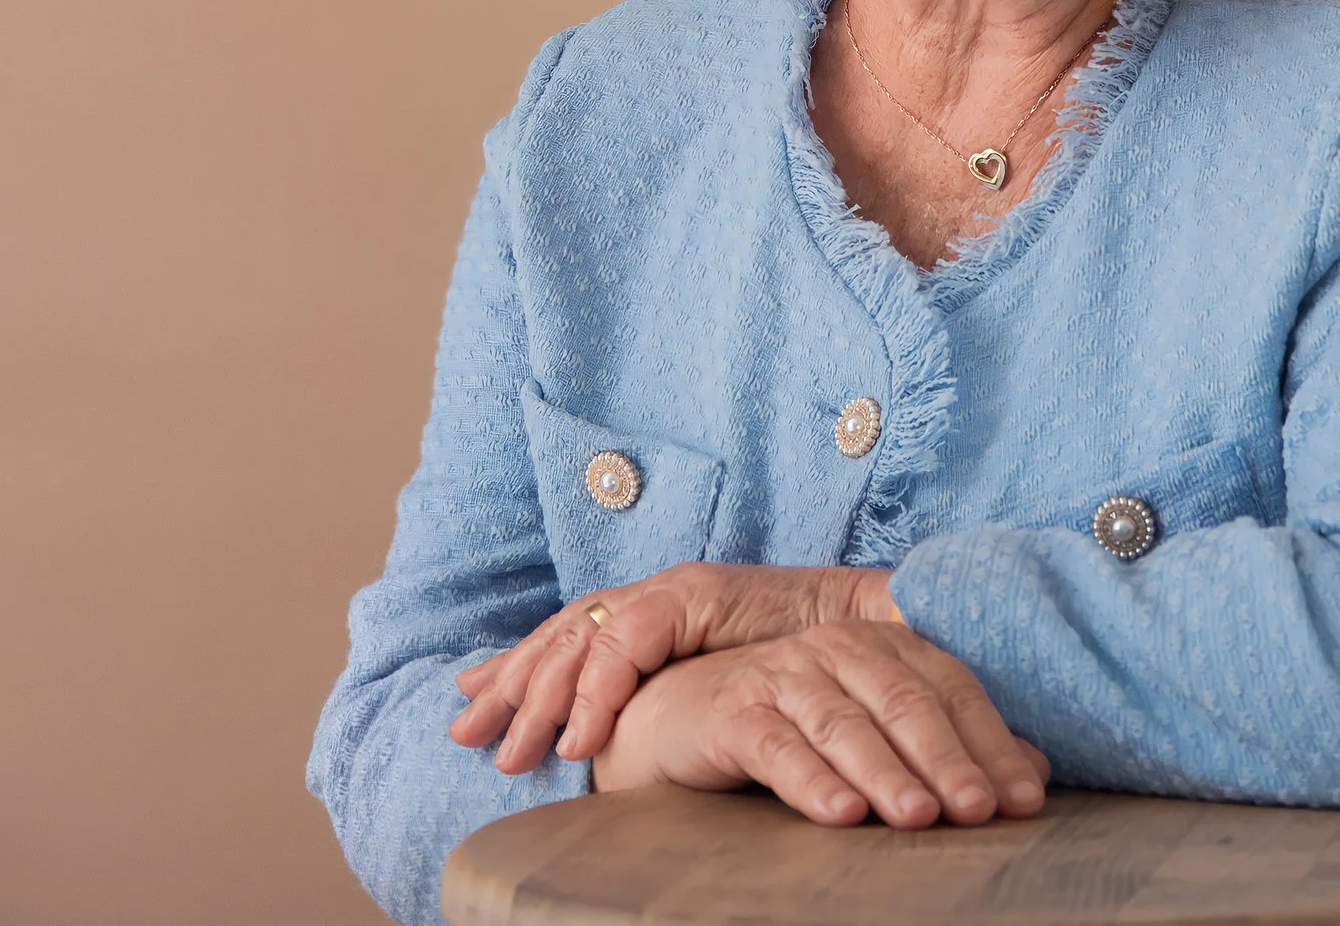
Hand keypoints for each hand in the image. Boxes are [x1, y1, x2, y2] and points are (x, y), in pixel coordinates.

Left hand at [450, 563, 895, 772]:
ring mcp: (676, 587)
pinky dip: (600, 689)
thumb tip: (620, 743)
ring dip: (543, 693)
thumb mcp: (721, 683)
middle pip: (564, 633)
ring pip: (585, 634)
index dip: (520, 672)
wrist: (873, 620)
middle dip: (511, 683)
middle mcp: (658, 591)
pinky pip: (632, 639)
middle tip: (465, 734)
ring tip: (518, 752)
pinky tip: (582, 736)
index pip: (572, 637)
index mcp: (658, 610)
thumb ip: (673, 697)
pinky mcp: (700, 593)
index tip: (471, 711)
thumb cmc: (806, 659)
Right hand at [593, 620, 1050, 827]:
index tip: (1023, 799)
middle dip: (947, 759)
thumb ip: (947, 744)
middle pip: (905, 701)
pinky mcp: (732, 711)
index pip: (950, 687)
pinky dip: (810, 780)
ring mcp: (781, 675)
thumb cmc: (789, 730)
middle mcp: (834, 649)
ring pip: (845, 723)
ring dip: (885, 772)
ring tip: (918, 818)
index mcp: (879, 647)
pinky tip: (839, 814)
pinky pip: (776, 745)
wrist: (676, 724)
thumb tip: (1034, 771)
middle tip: (979, 811)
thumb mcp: (874, 734)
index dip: (990, 742)